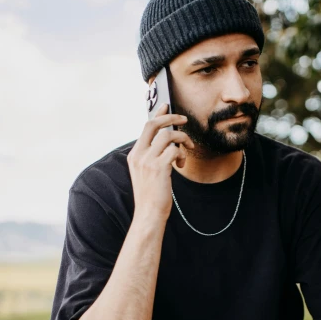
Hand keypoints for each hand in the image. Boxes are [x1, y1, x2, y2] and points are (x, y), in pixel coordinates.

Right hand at [128, 103, 194, 220]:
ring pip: (168, 136)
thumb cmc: (152, 196)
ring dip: (182, 140)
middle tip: (185, 120)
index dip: (158, 114)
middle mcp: (138, 155)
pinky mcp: (158, 168)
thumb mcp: (147, 173)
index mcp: (134, 155)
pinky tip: (181, 165)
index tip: (167, 105)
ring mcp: (147, 161)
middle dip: (172, 118)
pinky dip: (182, 155)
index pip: (146, 127)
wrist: (149, 214)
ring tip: (186, 151)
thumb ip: (153, 157)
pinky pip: (174, 150)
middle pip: (154, 125)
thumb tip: (168, 143)